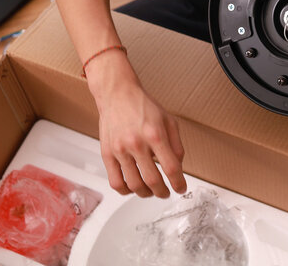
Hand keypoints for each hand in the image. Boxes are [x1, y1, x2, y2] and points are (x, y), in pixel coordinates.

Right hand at [97, 82, 186, 197]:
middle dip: (163, 192)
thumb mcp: (169, 121)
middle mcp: (136, 143)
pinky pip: (115, 182)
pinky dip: (126, 191)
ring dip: (146, 193)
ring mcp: (120, 150)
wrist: (118, 94)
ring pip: (134, 185)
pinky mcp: (107, 154)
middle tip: (167, 192)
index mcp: (155, 135)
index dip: (179, 183)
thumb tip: (179, 168)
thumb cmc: (143, 106)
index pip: (171, 168)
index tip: (181, 188)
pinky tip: (133, 187)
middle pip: (153, 180)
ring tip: (151, 191)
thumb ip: (177, 146)